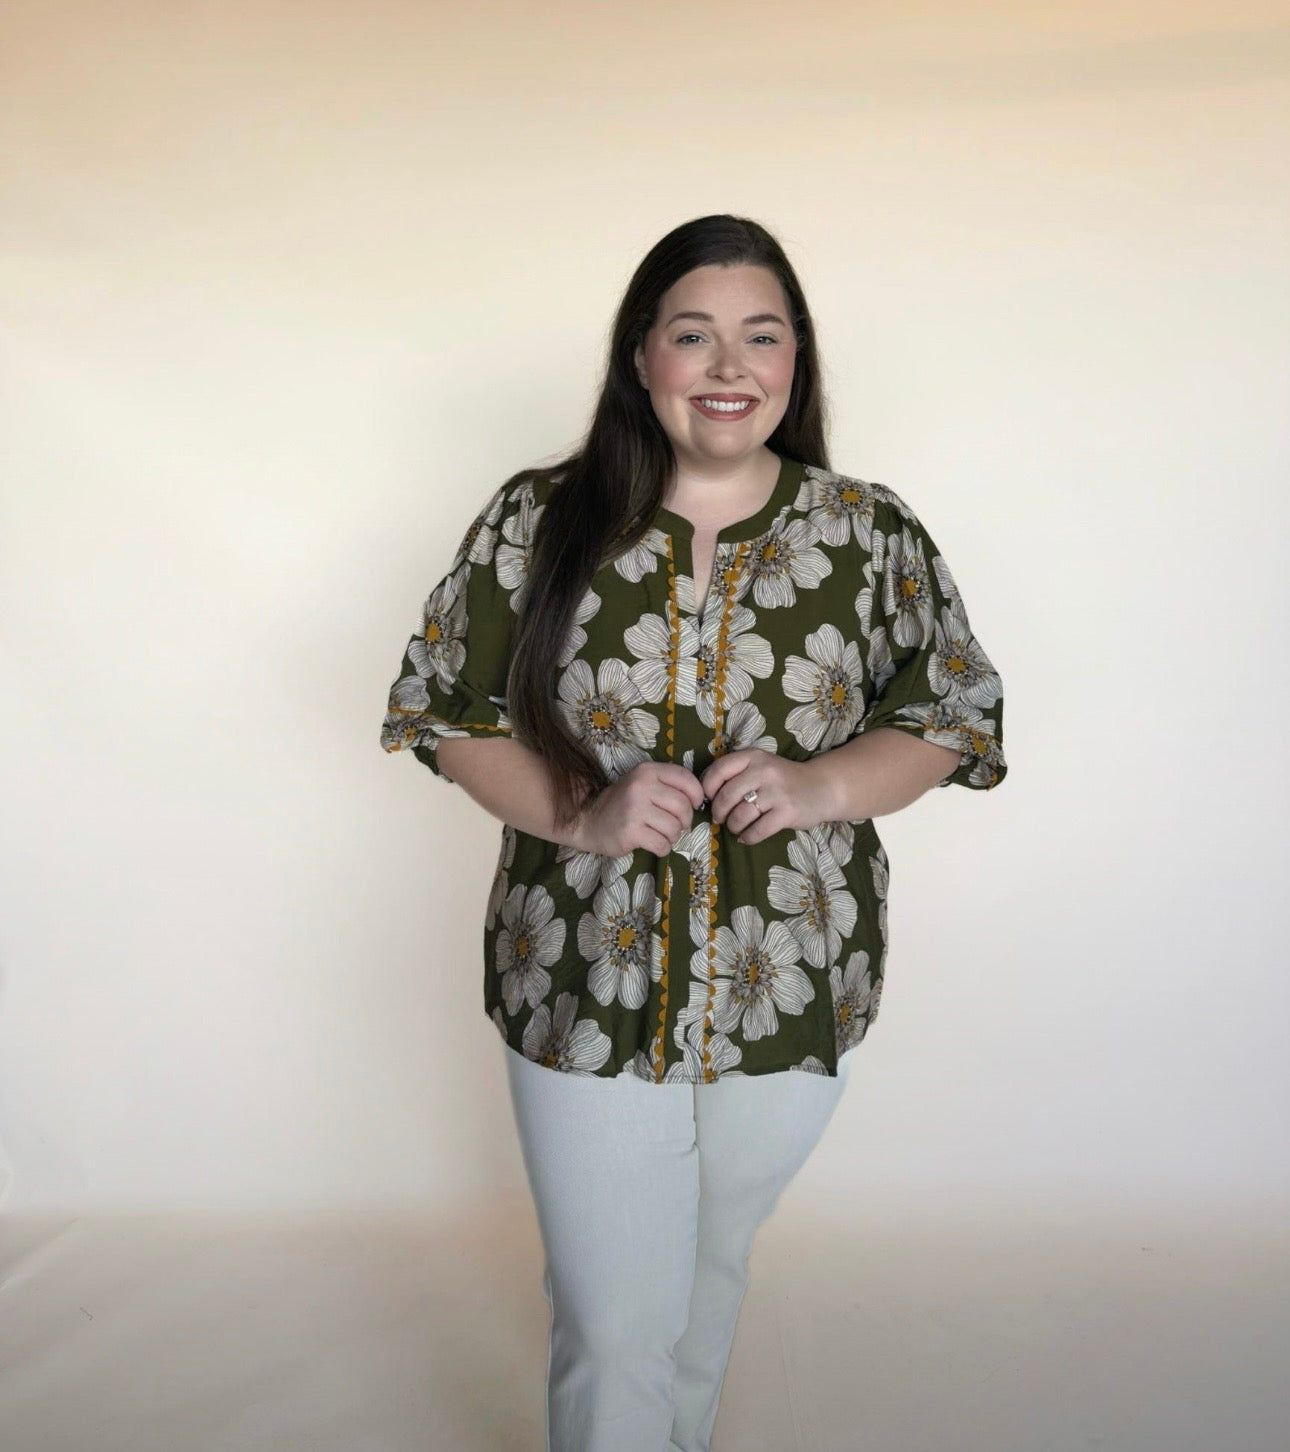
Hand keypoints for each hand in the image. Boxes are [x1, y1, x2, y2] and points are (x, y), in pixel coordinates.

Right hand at [573, 761, 705, 858]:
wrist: (588, 818)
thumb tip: (698, 800)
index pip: (685, 779)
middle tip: (675, 825)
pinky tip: (653, 843)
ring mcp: (635, 809)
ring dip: (673, 836)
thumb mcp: (642, 782)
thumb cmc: (622, 802)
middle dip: (684, 821)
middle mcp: (642, 786)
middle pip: (683, 807)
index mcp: (648, 771)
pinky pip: (662, 844)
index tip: (693, 804)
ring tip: (661, 834)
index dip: (696, 794)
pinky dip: (663, 848)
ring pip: (674, 828)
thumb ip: (667, 784)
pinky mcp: (631, 832)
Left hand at [700, 749, 835, 845]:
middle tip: (722, 818)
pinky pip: (757, 830)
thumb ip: (735, 773)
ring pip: (740, 815)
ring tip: (737, 827)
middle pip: (726, 796)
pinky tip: (747, 836)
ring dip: (733, 826)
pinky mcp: (787, 812)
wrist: (822, 787)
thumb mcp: (760, 765)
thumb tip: (703, 794)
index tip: (710, 799)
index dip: (707, 788)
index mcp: (753, 757)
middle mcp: (764, 771)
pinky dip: (747, 837)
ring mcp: (777, 792)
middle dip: (719, 812)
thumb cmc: (782, 779)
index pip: (718, 770)